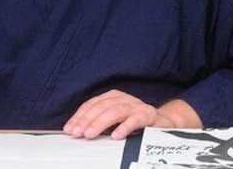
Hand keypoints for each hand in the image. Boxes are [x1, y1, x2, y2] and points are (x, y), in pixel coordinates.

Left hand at [63, 90, 200, 139]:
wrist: (163, 122)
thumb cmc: (135, 122)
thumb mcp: (114, 121)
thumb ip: (99, 123)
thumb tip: (77, 130)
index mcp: (112, 97)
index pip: (92, 104)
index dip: (79, 116)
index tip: (70, 128)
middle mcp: (123, 98)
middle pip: (101, 106)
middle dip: (87, 120)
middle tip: (77, 133)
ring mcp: (136, 105)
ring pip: (115, 111)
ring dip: (100, 123)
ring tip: (90, 134)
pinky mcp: (148, 115)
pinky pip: (135, 119)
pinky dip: (124, 127)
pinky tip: (116, 135)